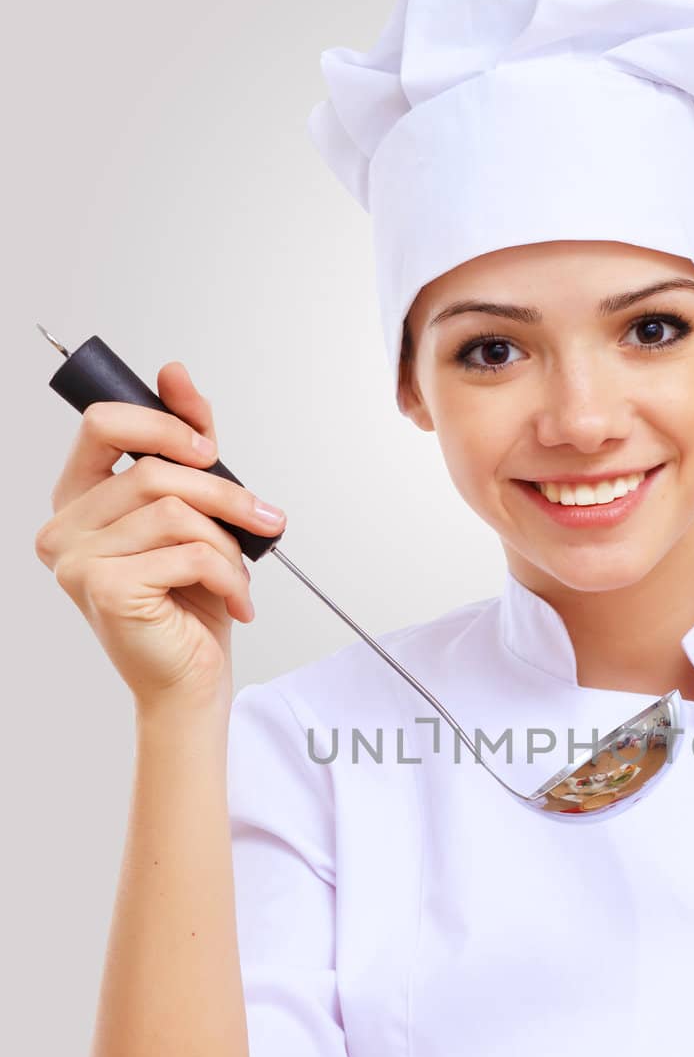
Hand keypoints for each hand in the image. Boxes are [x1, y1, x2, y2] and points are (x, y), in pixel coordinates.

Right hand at [34, 361, 285, 712]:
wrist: (191, 682)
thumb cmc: (190, 604)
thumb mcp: (196, 514)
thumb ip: (186, 446)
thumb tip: (174, 373)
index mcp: (78, 500)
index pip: (102, 423)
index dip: (163, 424)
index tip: (210, 448)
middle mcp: (64, 528)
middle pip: (151, 470)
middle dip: (224, 493)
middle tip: (265, 521)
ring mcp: (77, 560)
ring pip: (174, 512)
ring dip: (229, 544)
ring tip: (243, 576)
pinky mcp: (105, 589)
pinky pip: (187, 554)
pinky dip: (228, 576)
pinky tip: (236, 602)